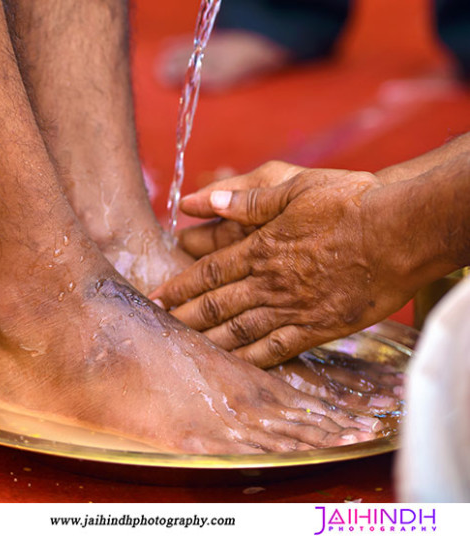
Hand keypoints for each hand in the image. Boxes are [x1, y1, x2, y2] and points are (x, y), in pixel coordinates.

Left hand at [151, 166, 419, 367]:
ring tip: (188, 349)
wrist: (396, 233)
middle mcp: (271, 281)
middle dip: (187, 316)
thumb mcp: (294, 188)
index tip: (158, 295)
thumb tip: (203, 199)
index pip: (210, 270)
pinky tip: (237, 366)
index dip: (182, 285)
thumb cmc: (348, 203)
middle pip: (218, 304)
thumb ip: (248, 199)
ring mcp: (294, 308)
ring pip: (241, 331)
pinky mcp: (320, 327)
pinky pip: (279, 349)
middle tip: (161, 327)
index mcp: (262, 246)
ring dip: (211, 340)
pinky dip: (253, 359)